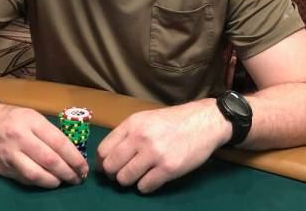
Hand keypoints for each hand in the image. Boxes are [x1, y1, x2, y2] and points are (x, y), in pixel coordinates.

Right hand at [0, 104, 88, 187]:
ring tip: (63, 181)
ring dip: (54, 181)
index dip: (74, 158)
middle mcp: (20, 138)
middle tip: (77, 178)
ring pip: (36, 174)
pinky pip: (24, 179)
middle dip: (68, 172)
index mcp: (32, 121)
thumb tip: (71, 152)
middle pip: (50, 160)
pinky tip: (47, 180)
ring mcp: (10, 154)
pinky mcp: (3, 168)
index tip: (83, 167)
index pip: (59, 143)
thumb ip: (49, 133)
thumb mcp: (32, 116)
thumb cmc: (12, 117)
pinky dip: (39, 182)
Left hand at [96, 99, 229, 192]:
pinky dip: (145, 186)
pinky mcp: (168, 168)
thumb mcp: (145, 119)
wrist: (203, 122)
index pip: (103, 150)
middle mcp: (140, 138)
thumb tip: (106, 156)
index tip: (107, 167)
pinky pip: (145, 187)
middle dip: (114, 174)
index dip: (102, 162)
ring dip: (129, 181)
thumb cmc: (172, 121)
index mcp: (132, 124)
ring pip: (125, 179)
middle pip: (111, 167)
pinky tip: (151, 178)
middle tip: (122, 173)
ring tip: (138, 175)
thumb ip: (126, 135)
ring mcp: (154, 154)